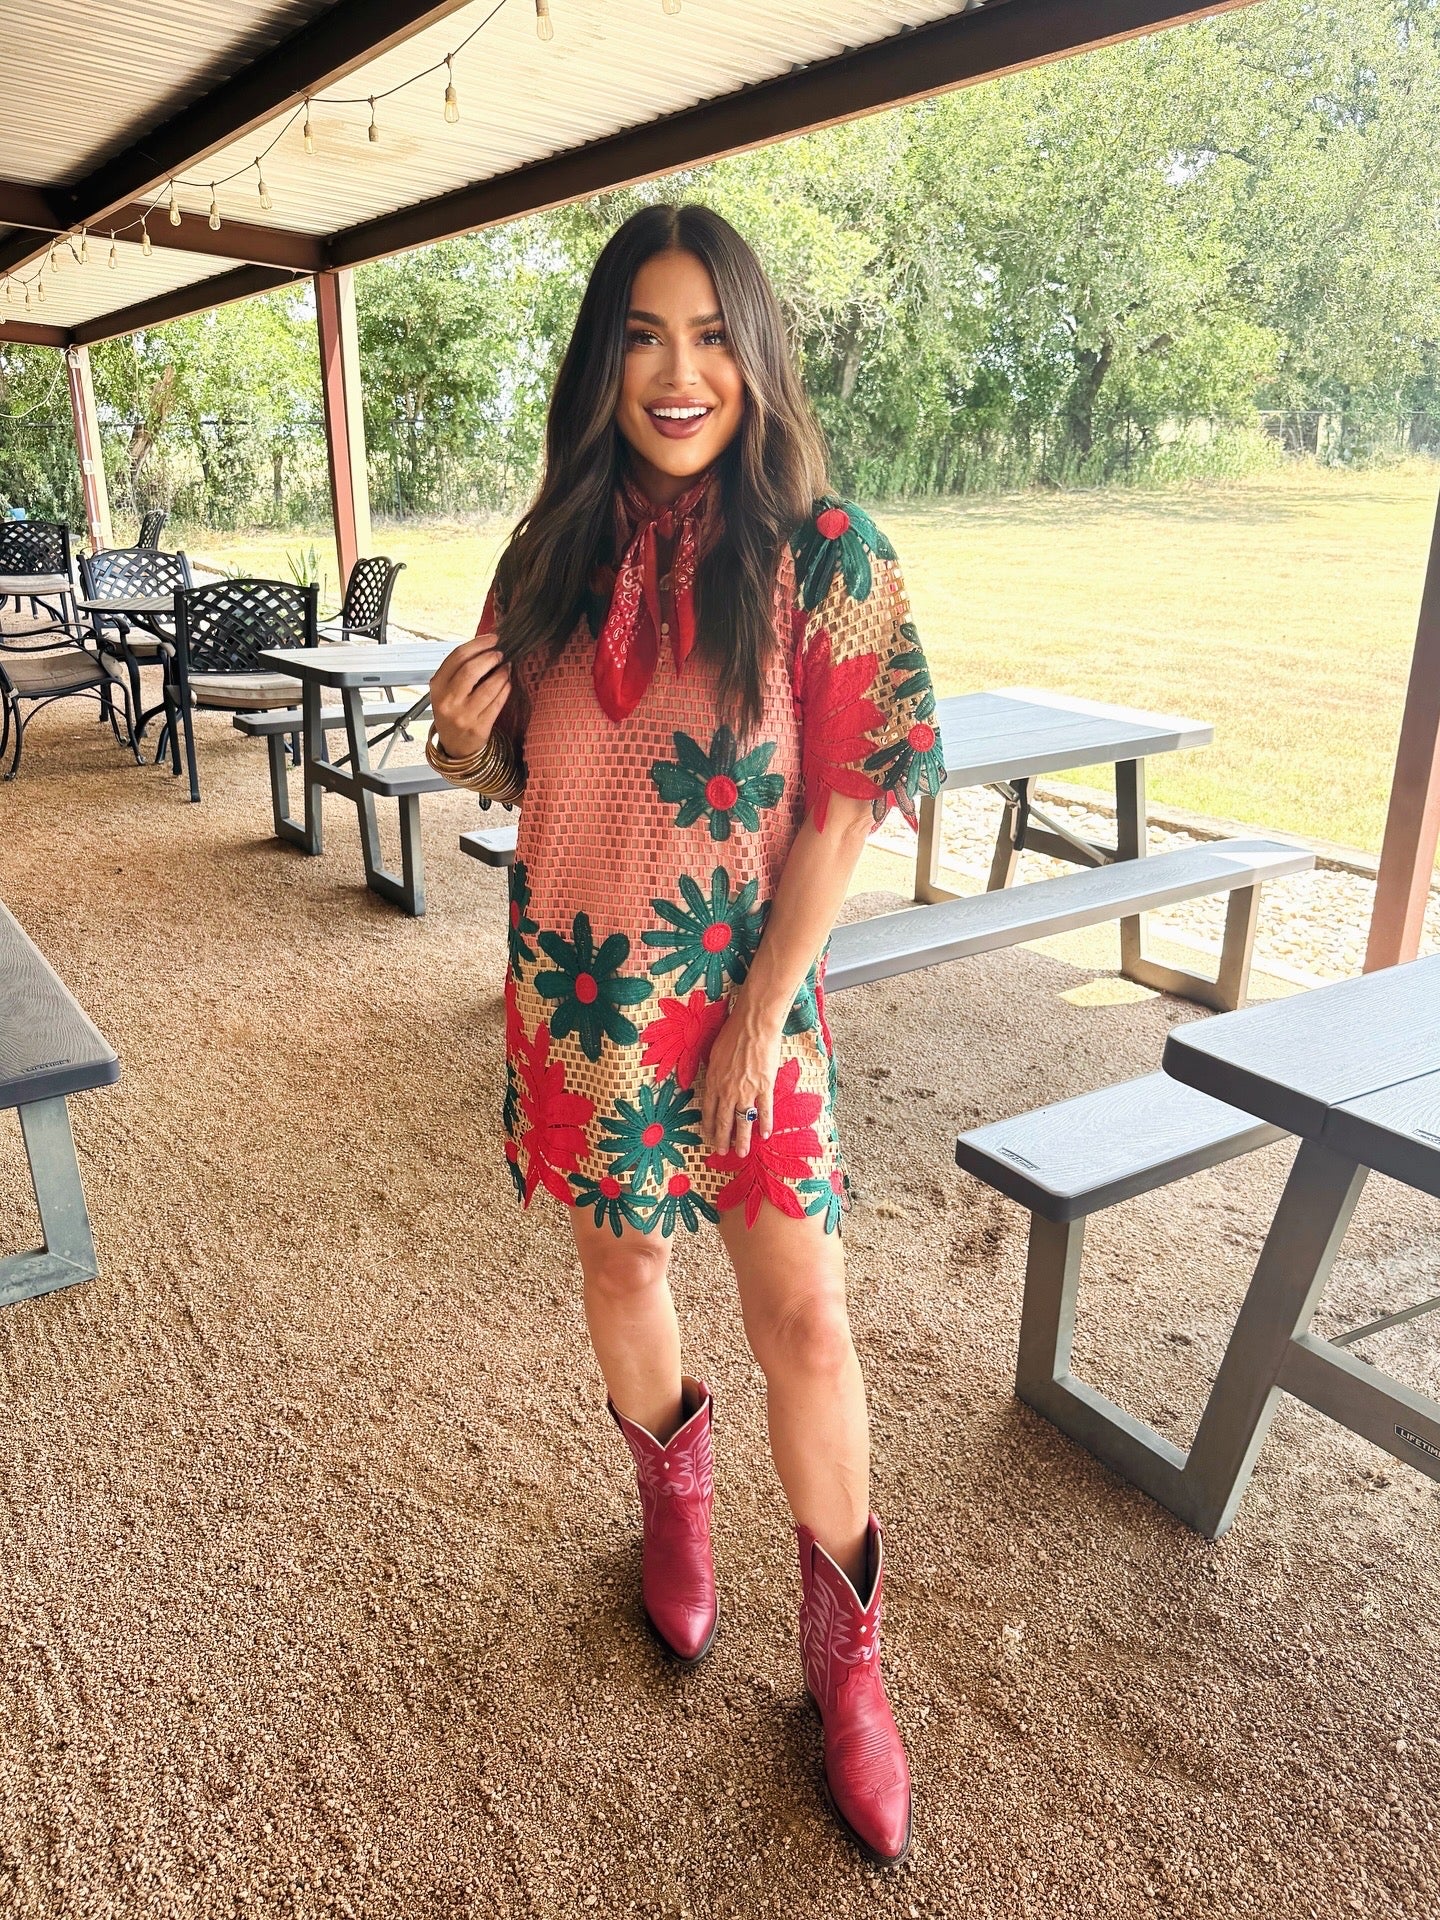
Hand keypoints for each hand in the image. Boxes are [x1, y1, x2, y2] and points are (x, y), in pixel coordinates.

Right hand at [430, 634, 511, 758]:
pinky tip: (507, 683)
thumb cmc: (453, 711)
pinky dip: (505, 689)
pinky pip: (497, 703)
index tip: (492, 639)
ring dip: (501, 673)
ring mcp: (463, 715)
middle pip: (471, 669)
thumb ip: (460, 669)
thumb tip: (485, 645)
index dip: (478, 644)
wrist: (455, 747)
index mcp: (437, 686)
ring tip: (506, 668)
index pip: (457, 657)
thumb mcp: (446, 690)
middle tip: (500, 654)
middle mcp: (448, 701)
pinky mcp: (479, 727)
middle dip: (490, 657)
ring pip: (488, 687)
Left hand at [701, 999, 783, 1159]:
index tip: (709, 1137)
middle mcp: (728, 1090)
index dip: (708, 1126)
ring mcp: (747, 1090)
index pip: (708, 1110)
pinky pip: (764, 1111)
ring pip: (743, 1121)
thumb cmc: (732, 1033)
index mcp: (713, 1081)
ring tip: (741, 1153)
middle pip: (724, 1120)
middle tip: (721, 1152)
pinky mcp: (765, 1087)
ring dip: (742, 1139)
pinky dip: (765, 1124)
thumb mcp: (714, 1054)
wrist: (753, 1025)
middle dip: (722, 1139)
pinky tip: (765, 1135)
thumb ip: (714, 1072)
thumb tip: (713, 1082)